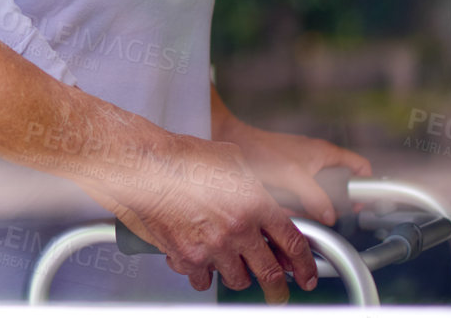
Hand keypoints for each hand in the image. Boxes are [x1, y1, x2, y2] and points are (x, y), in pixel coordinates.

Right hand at [94, 130, 319, 304]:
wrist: (145, 166)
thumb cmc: (183, 158)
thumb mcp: (232, 160)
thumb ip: (254, 185)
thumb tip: (264, 200)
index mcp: (256, 205)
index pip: (293, 243)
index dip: (305, 265)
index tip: (306, 275)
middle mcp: (239, 229)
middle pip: (270, 273)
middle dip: (278, 289)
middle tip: (278, 293)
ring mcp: (213, 247)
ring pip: (237, 279)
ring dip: (237, 275)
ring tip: (231, 266)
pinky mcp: (187, 256)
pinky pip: (202, 279)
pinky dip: (202, 275)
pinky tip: (200, 263)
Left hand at [218, 115, 372, 225]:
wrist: (233, 142)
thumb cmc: (263, 151)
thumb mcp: (295, 176)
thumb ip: (317, 197)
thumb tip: (330, 216)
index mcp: (327, 153)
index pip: (361, 167)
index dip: (366, 185)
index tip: (360, 204)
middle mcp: (318, 158)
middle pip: (339, 187)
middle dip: (329, 203)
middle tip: (321, 212)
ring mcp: (303, 167)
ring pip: (317, 195)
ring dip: (307, 205)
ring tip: (293, 206)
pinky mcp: (288, 175)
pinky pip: (298, 195)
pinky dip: (292, 202)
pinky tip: (280, 204)